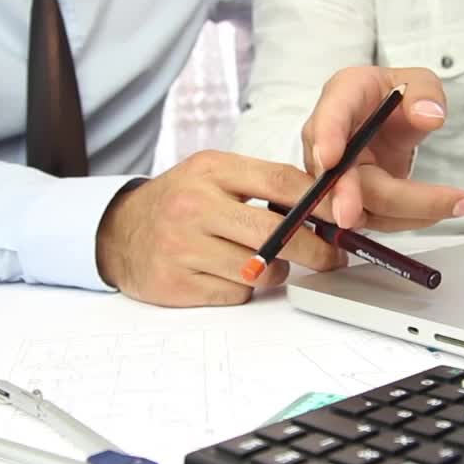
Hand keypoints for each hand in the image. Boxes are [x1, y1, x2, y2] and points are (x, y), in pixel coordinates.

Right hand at [95, 150, 344, 306]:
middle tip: (331, 258)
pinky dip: (242, 289)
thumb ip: (261, 183)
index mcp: (210, 170)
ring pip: (258, 270)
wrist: (118, 232)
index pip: (279, 181)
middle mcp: (194, 206)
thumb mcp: (212, 175)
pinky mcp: (176, 283)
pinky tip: (229, 274)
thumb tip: (323, 204)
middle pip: (275, 232)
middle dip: (315, 250)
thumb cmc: (177, 202)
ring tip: (266, 262)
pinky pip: (235, 294)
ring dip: (274, 272)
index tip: (345, 215)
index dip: (320, 201)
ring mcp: (182, 247)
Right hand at [303, 66, 463, 230]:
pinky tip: (443, 208)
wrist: (385, 124)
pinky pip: (376, 219)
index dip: (326, 138)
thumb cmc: (394, 99)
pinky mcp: (348, 205)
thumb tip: (429, 116)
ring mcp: (332, 178)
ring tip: (460, 203)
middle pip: (339, 175)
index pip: (329, 116)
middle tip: (350, 216)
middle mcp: (325, 142)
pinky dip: (412, 218)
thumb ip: (425, 92)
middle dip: (346, 197)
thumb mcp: (418, 82)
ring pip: (359, 206)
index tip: (331, 158)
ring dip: (408, 211)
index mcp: (341, 98)